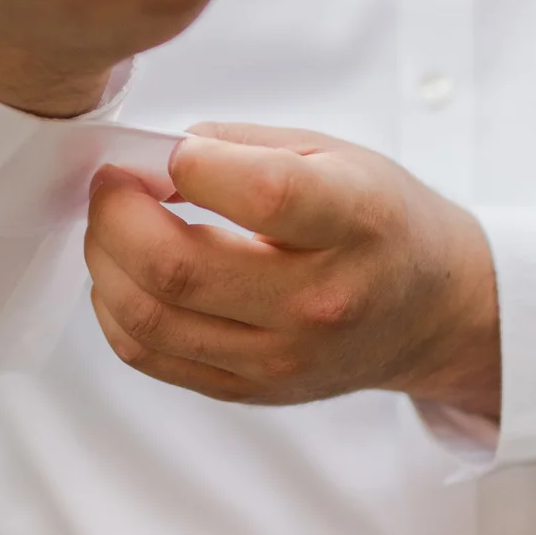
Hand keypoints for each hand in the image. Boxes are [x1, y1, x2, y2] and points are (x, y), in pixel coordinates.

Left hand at [84, 124, 501, 419]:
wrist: (431, 311)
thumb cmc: (379, 219)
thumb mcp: (335, 152)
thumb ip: (239, 145)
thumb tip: (150, 157)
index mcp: (353, 223)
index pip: (260, 195)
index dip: (191, 165)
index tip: (172, 153)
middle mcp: (318, 301)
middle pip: (178, 268)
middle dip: (116, 215)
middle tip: (113, 184)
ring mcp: (280, 358)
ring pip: (147, 319)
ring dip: (103, 261)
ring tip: (113, 226)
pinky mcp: (248, 389)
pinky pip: (147, 355)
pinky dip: (114, 308)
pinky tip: (126, 273)